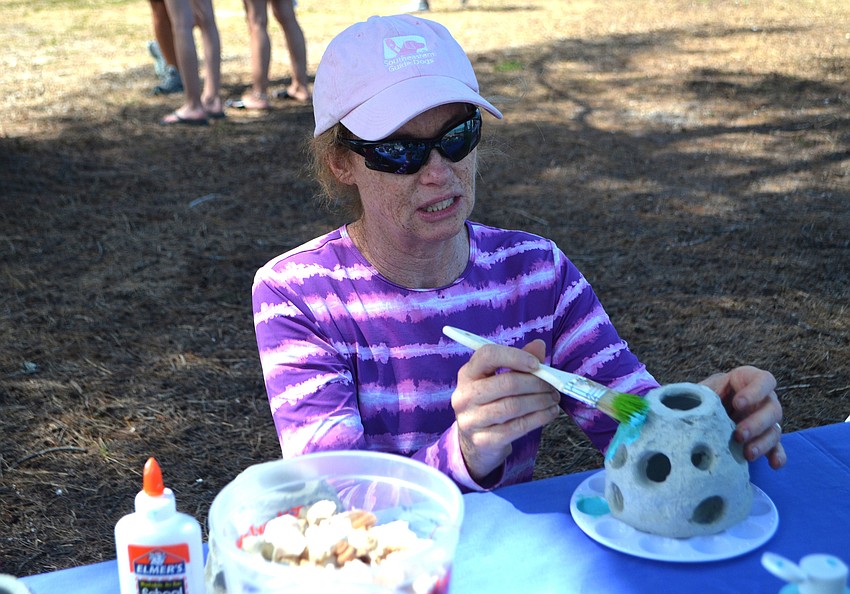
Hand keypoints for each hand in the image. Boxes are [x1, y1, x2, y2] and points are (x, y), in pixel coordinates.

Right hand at [451, 340, 560, 482]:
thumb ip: (518, 362)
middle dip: (536, 383)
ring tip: (553, 399)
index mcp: (468, 374)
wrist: (476, 443)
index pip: (488, 355)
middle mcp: (465, 395)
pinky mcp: (483, 440)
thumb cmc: (490, 404)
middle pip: (507, 382)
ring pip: (514, 406)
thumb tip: (539, 345)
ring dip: (541, 401)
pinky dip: (539, 418)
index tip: (536, 365)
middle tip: (553, 386)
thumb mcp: (499, 380)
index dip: (515, 356)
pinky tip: (549, 413)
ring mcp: (471, 419)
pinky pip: (518, 427)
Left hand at [700, 366, 785, 468]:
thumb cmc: (704, 395)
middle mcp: (763, 400)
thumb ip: (705, 394)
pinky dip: (777, 455)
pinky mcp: (765, 439)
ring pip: (774, 430)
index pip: (764, 381)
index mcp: (749, 381)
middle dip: (756, 423)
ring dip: (763, 443)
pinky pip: (776, 448)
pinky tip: (773, 463)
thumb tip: (697, 405)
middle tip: (739, 435)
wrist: (702, 412)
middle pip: (772, 409)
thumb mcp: (704, 390)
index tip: (737, 403)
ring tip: (747, 454)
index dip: (755, 391)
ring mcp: (766, 420)